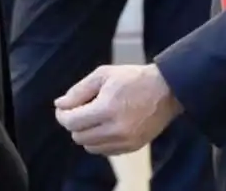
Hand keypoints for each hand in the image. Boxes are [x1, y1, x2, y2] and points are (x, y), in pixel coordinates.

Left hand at [54, 64, 181, 155]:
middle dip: (73, 122)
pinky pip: (104, 151)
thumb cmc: (132, 78)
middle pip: (78, 136)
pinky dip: (99, 140)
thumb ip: (79, 90)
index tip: (63, 107)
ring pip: (89, 146)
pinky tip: (105, 124)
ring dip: (85, 132)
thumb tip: (60, 104)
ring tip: (93, 116)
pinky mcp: (132, 147)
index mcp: (107, 108)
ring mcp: (125, 141)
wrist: (165, 90)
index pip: (72, 122)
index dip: (62, 115)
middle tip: (78, 109)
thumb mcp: (103, 74)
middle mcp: (116, 129)